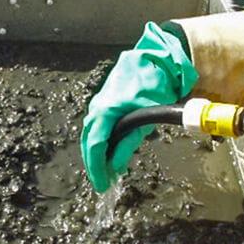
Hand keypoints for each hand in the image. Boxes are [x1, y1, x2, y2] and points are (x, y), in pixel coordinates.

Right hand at [80, 22, 198, 192]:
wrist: (155, 57)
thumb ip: (130, 141)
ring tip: (107, 171)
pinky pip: (97, 127)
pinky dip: (101, 143)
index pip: (94, 146)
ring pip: (91, 135)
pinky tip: (110, 152)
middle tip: (103, 183)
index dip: (97, 168)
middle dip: (94, 164)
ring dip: (97, 154)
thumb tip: (115, 165)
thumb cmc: (154, 84)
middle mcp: (97, 108)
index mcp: (105, 111)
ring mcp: (99, 104)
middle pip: (88, 142)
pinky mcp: (104, 103)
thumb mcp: (147, 116)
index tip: (102, 185)